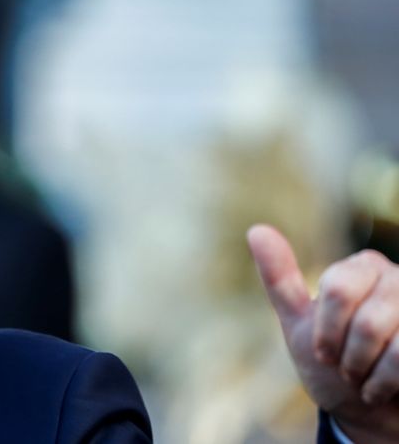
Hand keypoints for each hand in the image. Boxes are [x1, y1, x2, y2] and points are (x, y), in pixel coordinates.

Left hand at [247, 224, 398, 442]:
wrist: (372, 411)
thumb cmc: (334, 364)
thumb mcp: (300, 324)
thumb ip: (280, 278)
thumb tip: (257, 230)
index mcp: (363, 268)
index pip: (337, 291)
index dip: (326, 331)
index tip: (323, 352)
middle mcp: (398, 278)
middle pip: (366, 320)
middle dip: (347, 355)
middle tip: (345, 368)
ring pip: (387, 338)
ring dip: (366, 371)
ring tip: (364, 377)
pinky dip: (387, 383)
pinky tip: (384, 389)